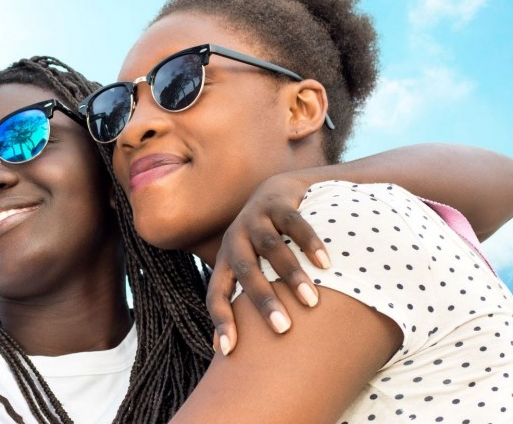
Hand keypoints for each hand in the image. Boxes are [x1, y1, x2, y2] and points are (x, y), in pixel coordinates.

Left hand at [206, 173, 331, 354]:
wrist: (275, 191)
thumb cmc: (262, 244)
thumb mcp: (250, 268)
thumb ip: (245, 300)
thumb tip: (234, 350)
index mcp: (225, 261)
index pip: (215, 293)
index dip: (220, 321)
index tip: (229, 351)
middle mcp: (235, 239)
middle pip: (245, 271)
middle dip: (263, 301)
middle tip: (283, 328)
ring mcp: (255, 219)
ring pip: (270, 247)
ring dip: (290, 274)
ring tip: (311, 300)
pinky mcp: (277, 203)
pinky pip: (294, 223)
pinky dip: (309, 243)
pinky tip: (326, 263)